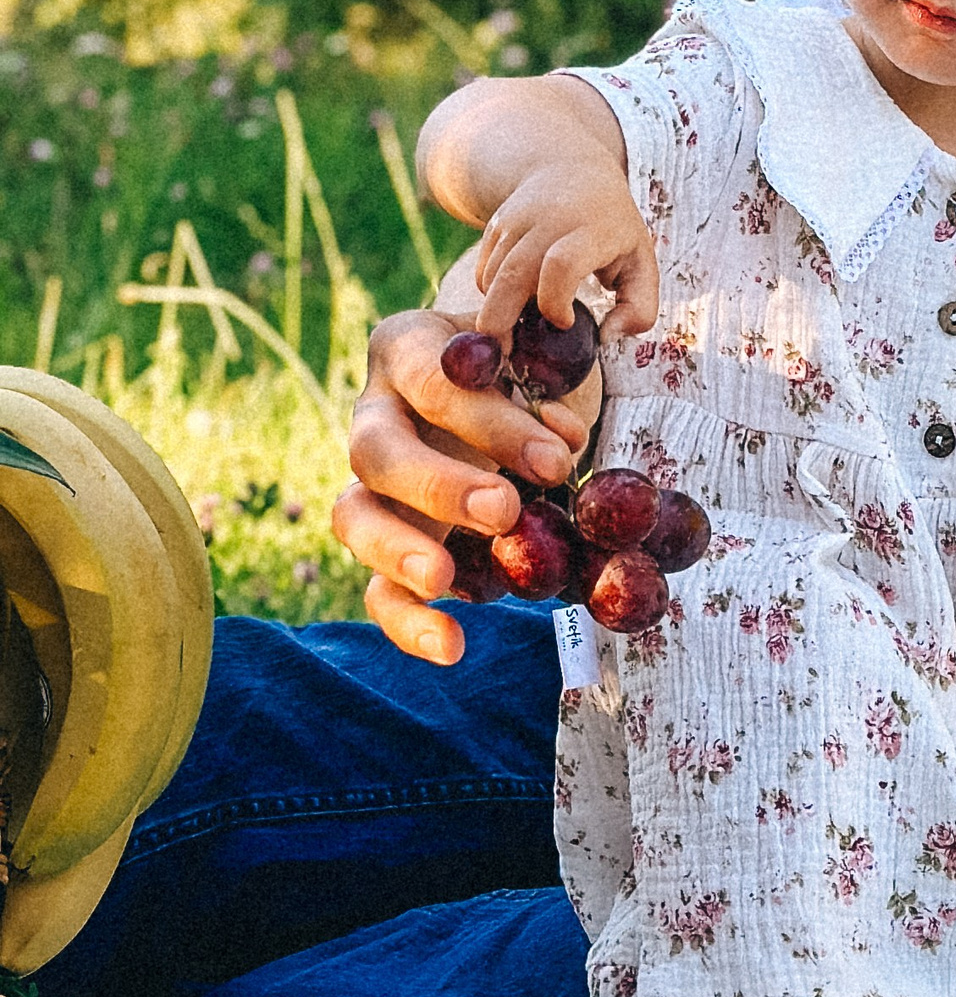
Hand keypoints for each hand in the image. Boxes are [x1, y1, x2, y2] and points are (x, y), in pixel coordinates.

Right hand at [330, 305, 593, 665]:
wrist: (513, 377)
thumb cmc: (528, 359)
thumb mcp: (543, 353)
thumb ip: (551, 386)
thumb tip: (561, 438)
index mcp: (410, 349)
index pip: (434, 383)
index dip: (491, 422)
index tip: (557, 456)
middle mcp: (376, 413)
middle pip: (375, 452)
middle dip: (437, 486)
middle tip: (502, 511)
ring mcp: (373, 481)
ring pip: (354, 518)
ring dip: (397, 552)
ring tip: (442, 578)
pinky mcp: (387, 540)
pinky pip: (375, 586)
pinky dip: (406, 620)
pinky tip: (450, 647)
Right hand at [472, 163, 658, 343]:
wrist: (569, 167)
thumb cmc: (613, 225)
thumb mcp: (642, 260)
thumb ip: (641, 307)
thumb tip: (607, 337)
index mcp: (591, 229)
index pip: (561, 265)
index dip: (556, 302)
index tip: (566, 323)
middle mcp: (547, 221)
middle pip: (512, 275)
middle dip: (503, 321)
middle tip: (510, 353)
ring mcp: (515, 222)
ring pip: (491, 278)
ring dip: (500, 311)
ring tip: (521, 327)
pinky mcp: (493, 227)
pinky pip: (483, 272)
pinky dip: (493, 295)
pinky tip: (517, 301)